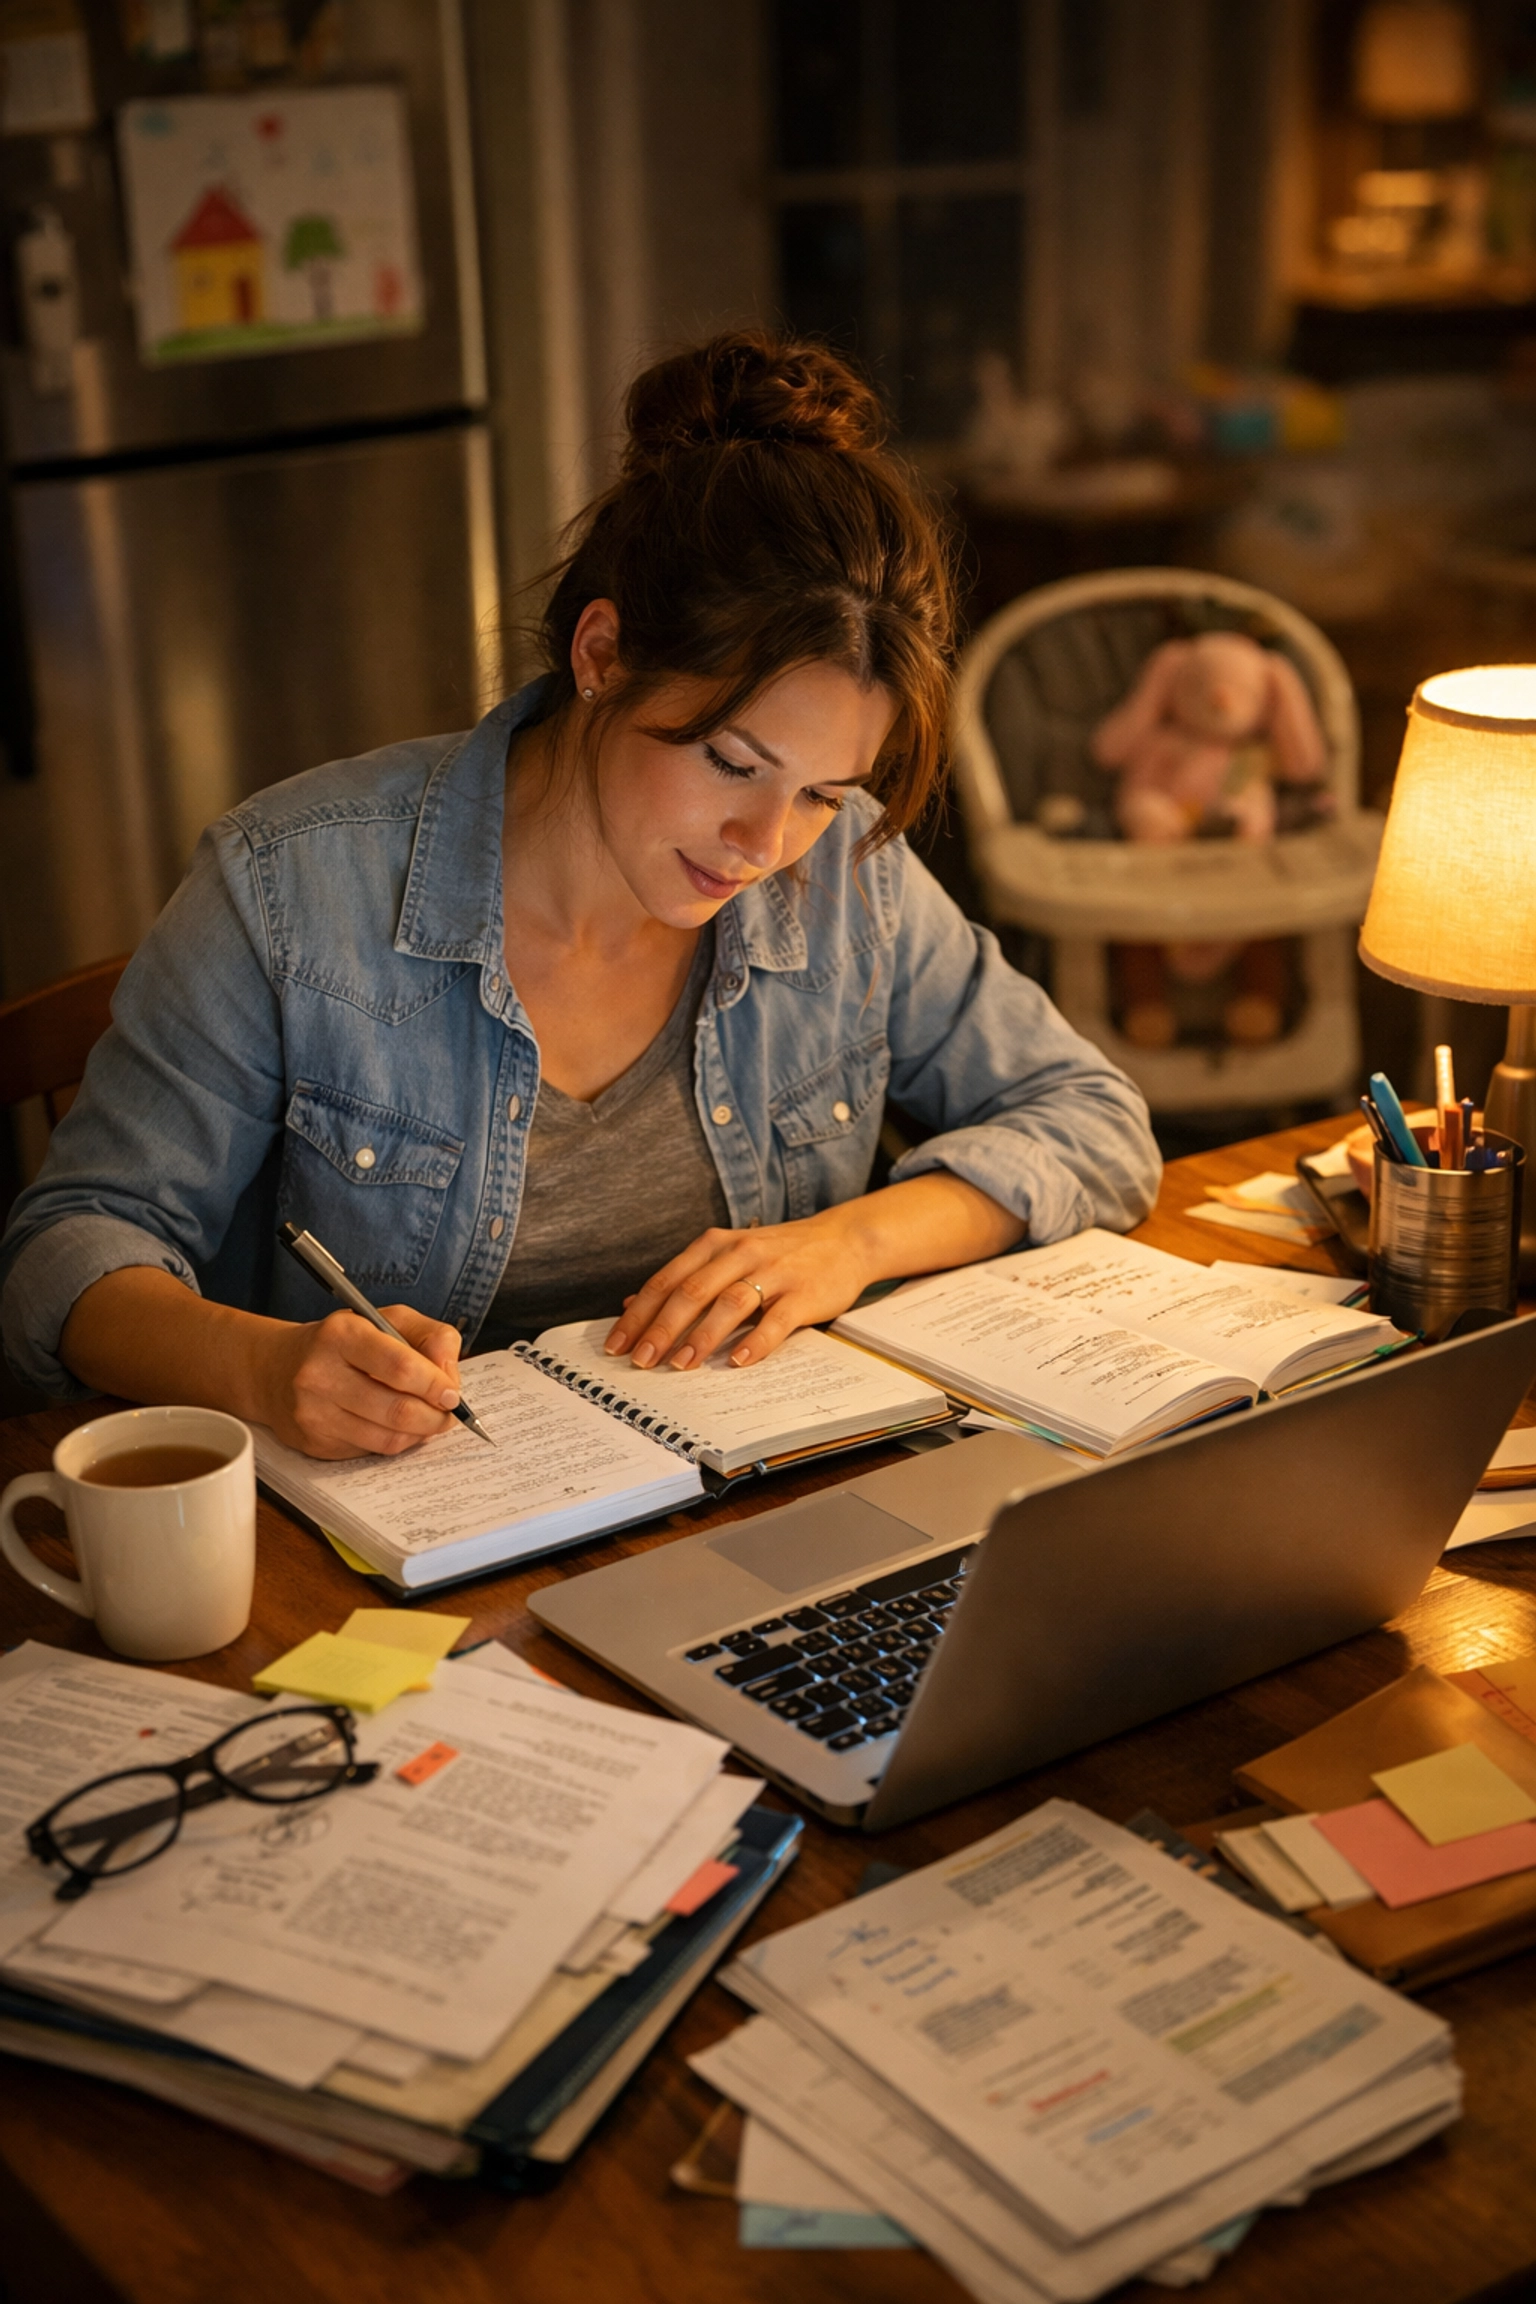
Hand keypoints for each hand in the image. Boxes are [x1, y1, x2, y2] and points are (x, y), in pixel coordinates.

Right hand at [258, 1305, 463, 1458]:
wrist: (274, 1370)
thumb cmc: (342, 1343)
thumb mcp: (387, 1321)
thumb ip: (430, 1337)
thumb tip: (450, 1377)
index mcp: (341, 1334)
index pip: (400, 1366)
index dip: (434, 1384)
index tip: (451, 1393)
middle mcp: (320, 1373)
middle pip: (397, 1409)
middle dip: (435, 1416)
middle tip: (448, 1413)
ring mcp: (313, 1412)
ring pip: (388, 1438)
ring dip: (420, 1433)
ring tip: (428, 1420)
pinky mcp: (314, 1442)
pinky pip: (372, 1451)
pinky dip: (396, 1442)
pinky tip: (398, 1427)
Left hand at [604, 1176, 1025, 1374]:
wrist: (844, 1240)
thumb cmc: (778, 1254)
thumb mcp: (727, 1256)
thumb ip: (686, 1278)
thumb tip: (633, 1305)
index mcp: (716, 1244)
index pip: (667, 1280)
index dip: (640, 1314)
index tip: (618, 1344)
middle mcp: (740, 1253)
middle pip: (692, 1292)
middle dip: (661, 1329)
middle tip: (641, 1361)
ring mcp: (774, 1272)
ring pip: (729, 1303)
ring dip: (702, 1337)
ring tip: (681, 1365)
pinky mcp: (804, 1293)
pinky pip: (777, 1320)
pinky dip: (756, 1341)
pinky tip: (738, 1362)